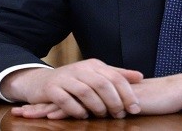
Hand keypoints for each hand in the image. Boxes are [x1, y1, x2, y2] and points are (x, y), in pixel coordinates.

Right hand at [2, 58, 142, 118]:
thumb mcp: (97, 74)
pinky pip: (66, 100)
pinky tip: (83, 116)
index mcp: (94, 65)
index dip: (127, 93)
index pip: (115, 77)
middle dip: (114, 101)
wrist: (41, 81)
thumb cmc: (75, 80)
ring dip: (97, 106)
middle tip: (120, 114)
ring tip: (103, 116)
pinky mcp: (51, 88)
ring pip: (85, 92)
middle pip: (102, 84)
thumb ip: (117, 75)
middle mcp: (81, 69)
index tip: (135, 108)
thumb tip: (140, 76)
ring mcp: (65, 78)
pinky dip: (76, 109)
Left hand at [8, 70, 181, 118]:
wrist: (167, 93)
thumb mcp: (126, 104)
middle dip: (40, 106)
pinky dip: (66, 111)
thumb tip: (101, 112)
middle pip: (62, 99)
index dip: (50, 104)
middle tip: (17, 111)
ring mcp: (98, 95)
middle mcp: (94, 92)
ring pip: (67, 102)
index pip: (69, 98)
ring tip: (25, 114)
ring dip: (46, 109)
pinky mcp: (103, 101)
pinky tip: (52, 115)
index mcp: (96, 94)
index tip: (31, 109)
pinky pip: (82, 107)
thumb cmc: (150, 101)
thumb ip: (112, 105)